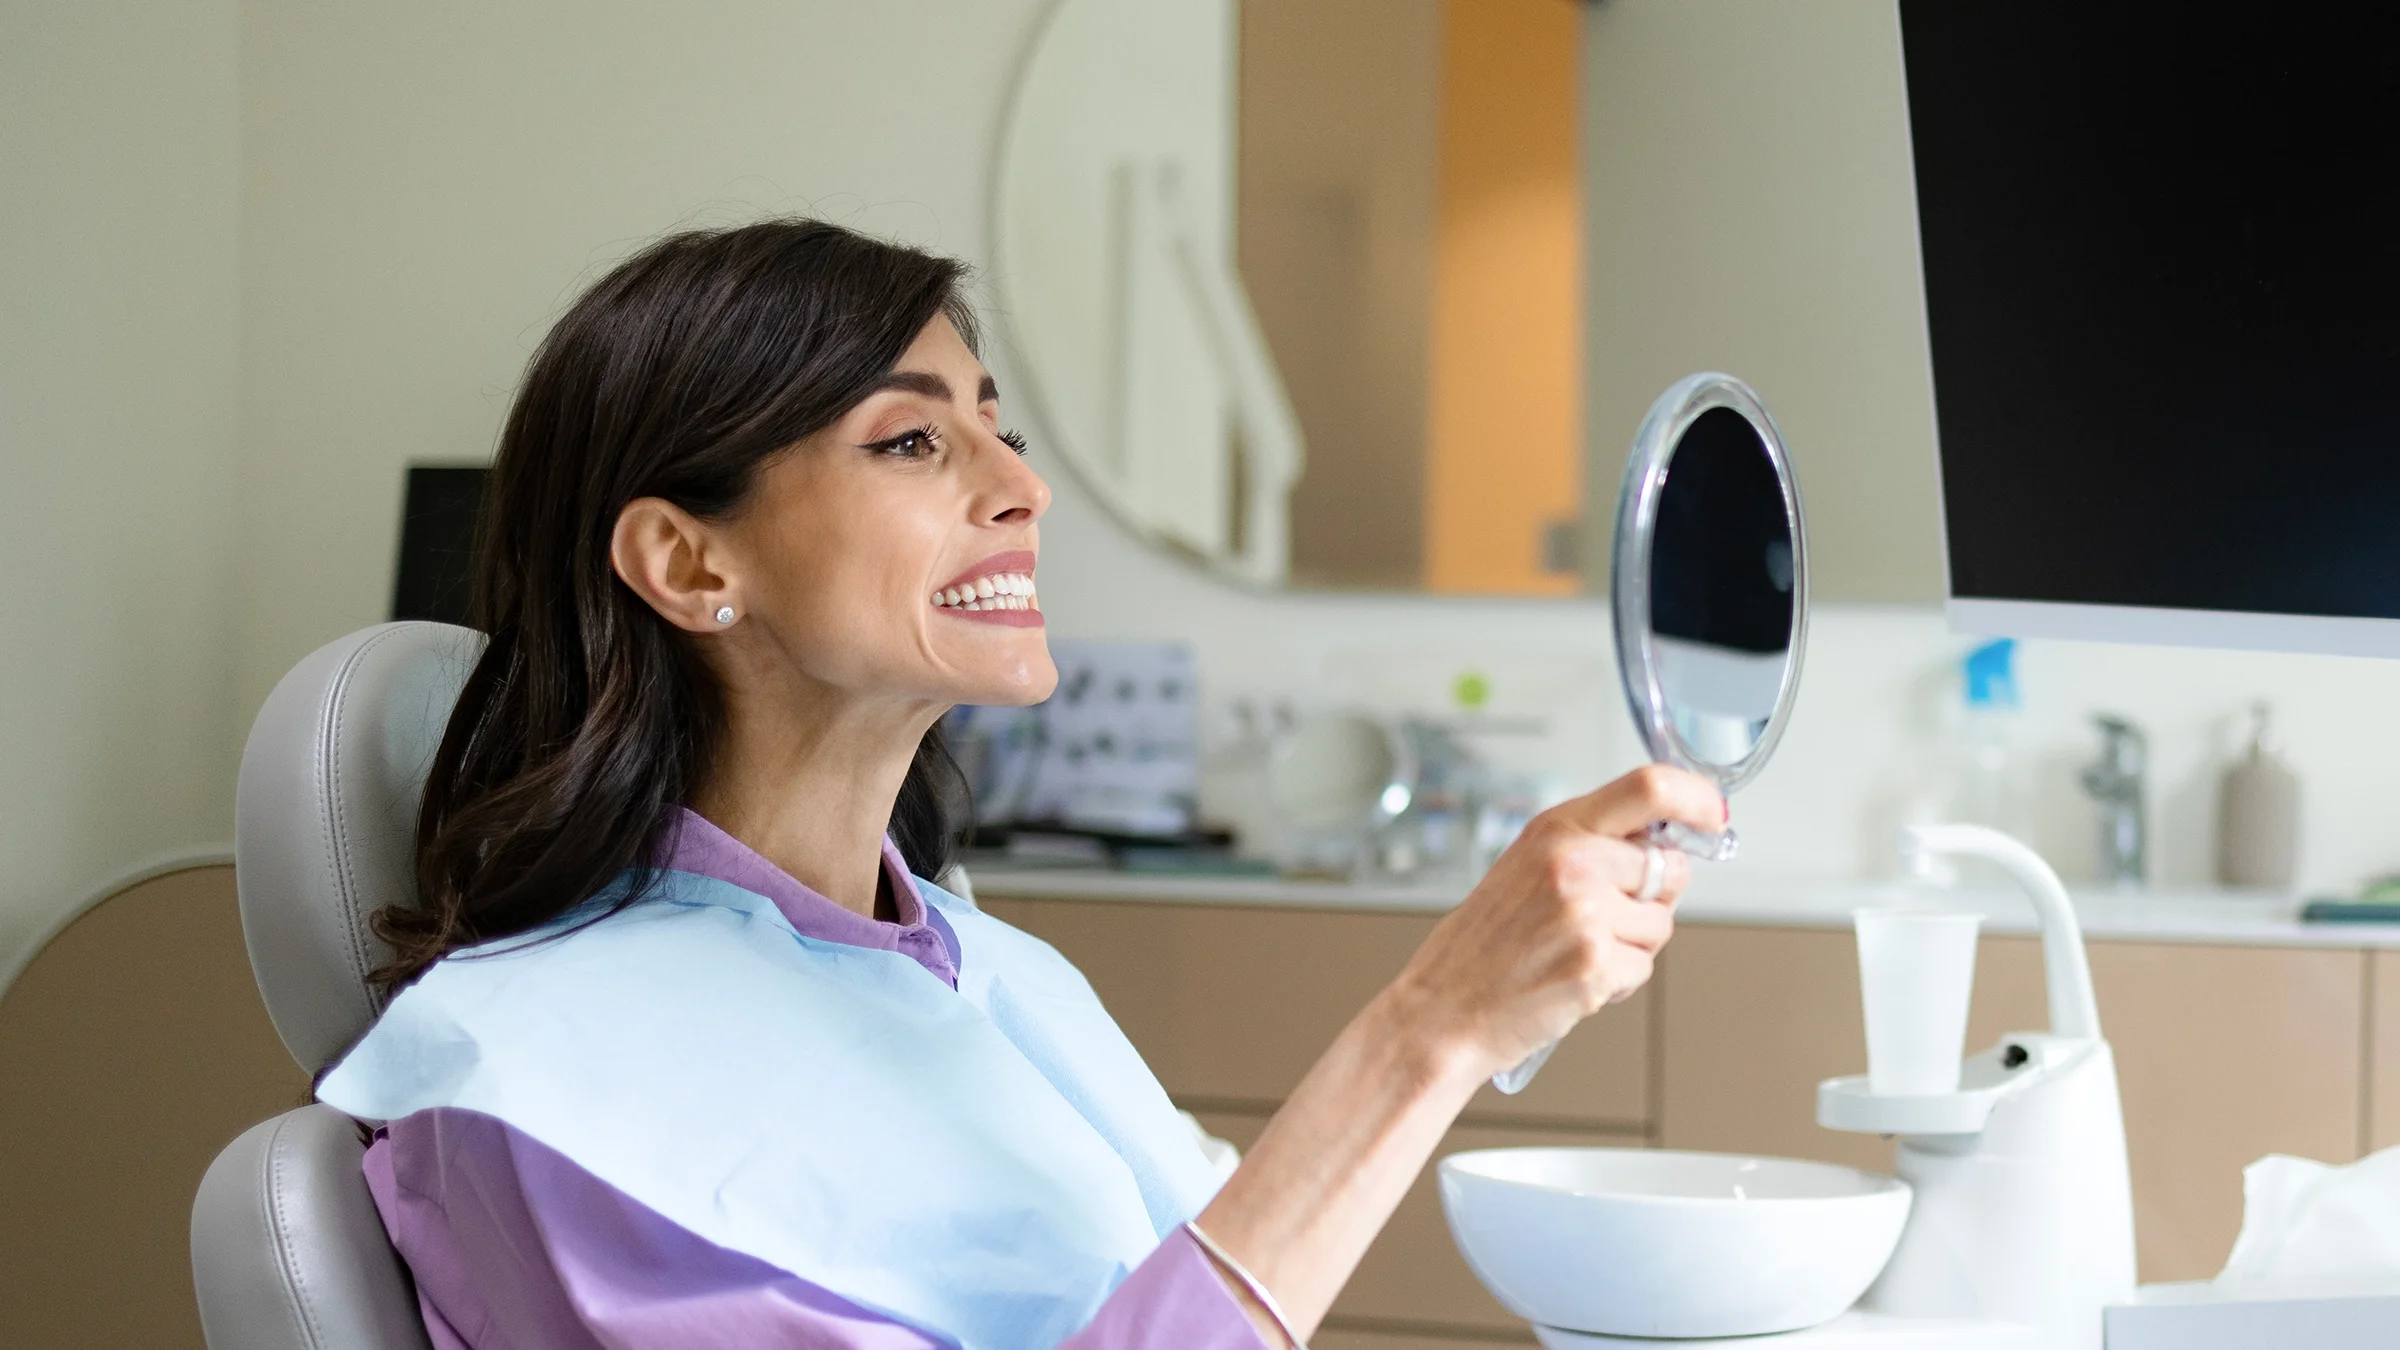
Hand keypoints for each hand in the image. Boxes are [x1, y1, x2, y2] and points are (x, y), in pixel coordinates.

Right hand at [1382, 764, 1723, 1078]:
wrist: (1444, 1009)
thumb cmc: (1483, 944)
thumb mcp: (1526, 867)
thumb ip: (1592, 846)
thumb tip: (1664, 845)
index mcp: (1556, 829)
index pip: (1649, 787)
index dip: (1695, 798)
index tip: (1712, 814)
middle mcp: (1573, 862)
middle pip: (1669, 867)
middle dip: (1652, 897)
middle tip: (1601, 917)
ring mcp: (1586, 913)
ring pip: (1660, 924)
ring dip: (1631, 945)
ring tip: (1574, 950)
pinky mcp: (1596, 963)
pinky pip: (1643, 968)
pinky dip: (1617, 981)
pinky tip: (1573, 977)